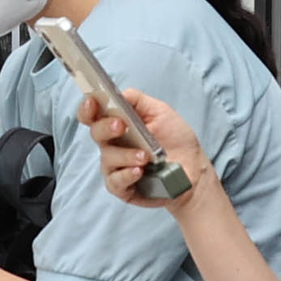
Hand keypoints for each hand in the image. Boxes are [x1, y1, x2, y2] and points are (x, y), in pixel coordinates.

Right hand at [77, 88, 210, 211]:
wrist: (193, 169)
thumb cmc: (176, 140)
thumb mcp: (161, 112)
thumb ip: (138, 101)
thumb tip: (118, 94)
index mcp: (118, 124)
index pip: (93, 114)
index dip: (88, 108)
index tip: (93, 102)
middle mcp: (112, 144)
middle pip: (95, 133)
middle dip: (105, 127)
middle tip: (121, 126)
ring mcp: (115, 166)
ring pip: (107, 158)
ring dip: (125, 155)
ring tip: (145, 156)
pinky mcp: (122, 187)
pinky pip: (115, 181)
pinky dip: (126, 175)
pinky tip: (139, 171)